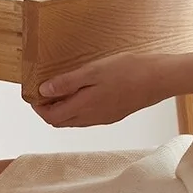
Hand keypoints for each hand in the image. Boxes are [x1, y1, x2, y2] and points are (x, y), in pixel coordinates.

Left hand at [31, 53, 174, 127]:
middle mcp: (92, 118)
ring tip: (61, 89)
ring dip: (63, 109)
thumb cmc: (128, 71)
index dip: (38, 108)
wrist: (159, 79)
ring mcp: (104, 118)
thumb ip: (66, 83)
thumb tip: (43, 92)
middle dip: (48, 109)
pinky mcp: (114, 114)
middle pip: (61, 121)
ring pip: (74, 120)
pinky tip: (82, 92)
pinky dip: (78, 108)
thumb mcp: (92, 71)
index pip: (51, 117)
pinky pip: (88, 117)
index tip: (33, 93)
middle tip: (44, 90)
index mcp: (84, 108)